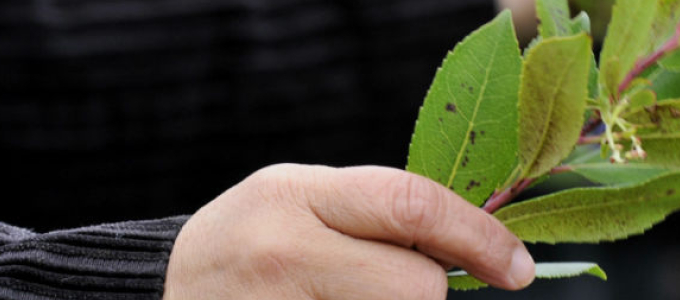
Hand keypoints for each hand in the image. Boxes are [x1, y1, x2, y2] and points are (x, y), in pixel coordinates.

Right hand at [163, 164, 534, 298]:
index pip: (412, 205)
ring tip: (342, 296)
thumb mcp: (301, 200)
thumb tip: (475, 238)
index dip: (479, 237)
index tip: (517, 267)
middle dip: (426, 292)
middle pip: (418, 289)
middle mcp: (284, 252)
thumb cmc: (252, 242)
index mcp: (295, 196)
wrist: (163, 293)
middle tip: (386, 284)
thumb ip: (374, 211)